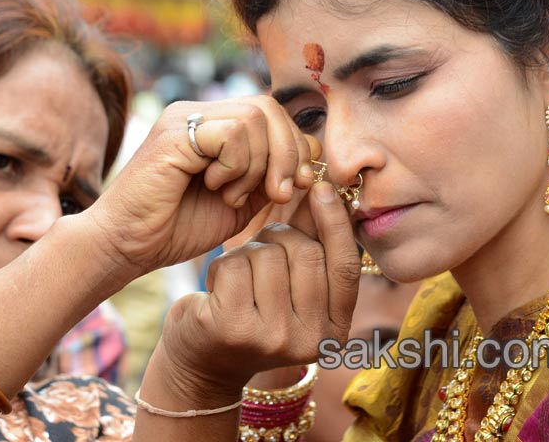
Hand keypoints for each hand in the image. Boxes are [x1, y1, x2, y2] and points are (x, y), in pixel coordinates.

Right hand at [88, 96, 318, 271]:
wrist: (126, 246)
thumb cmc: (175, 228)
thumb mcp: (239, 201)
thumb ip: (268, 176)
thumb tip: (311, 154)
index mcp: (212, 125)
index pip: (271, 113)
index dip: (293, 147)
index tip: (294, 186)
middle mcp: (197, 113)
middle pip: (268, 108)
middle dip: (286, 154)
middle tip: (278, 194)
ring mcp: (183, 118)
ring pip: (255, 118)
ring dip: (258, 165)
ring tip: (233, 195)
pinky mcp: (174, 133)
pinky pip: (233, 133)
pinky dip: (236, 166)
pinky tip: (215, 187)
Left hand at [155, 182, 360, 394]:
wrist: (203, 362)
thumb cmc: (251, 312)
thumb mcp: (289, 286)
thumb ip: (312, 244)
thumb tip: (326, 189)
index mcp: (334, 331)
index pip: (346, 267)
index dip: (336, 223)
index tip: (321, 187)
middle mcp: (310, 340)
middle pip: (304, 253)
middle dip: (278, 238)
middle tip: (260, 253)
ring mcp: (272, 338)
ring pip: (267, 255)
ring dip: (247, 254)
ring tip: (238, 279)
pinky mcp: (234, 328)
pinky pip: (235, 264)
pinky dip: (222, 266)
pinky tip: (217, 289)